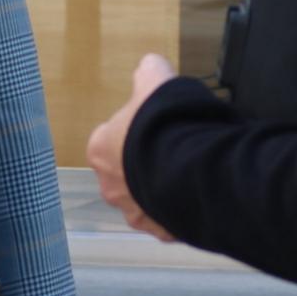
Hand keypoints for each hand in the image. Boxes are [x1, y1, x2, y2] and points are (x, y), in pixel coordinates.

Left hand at [85, 55, 177, 242]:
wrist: (190, 167)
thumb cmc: (164, 122)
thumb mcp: (156, 80)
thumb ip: (148, 72)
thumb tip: (149, 65)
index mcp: (100, 148)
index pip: (108, 139)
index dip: (131, 131)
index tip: (151, 127)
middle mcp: (109, 185)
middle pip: (124, 173)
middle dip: (143, 164)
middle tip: (171, 149)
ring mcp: (134, 212)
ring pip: (144, 199)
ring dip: (160, 189)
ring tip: (187, 172)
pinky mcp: (160, 230)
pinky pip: (168, 219)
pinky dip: (179, 209)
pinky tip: (196, 193)